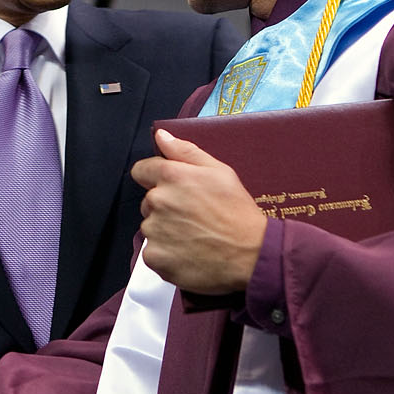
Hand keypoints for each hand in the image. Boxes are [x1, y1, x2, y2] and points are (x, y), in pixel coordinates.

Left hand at [131, 130, 266, 293]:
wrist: (251, 254)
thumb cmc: (238, 212)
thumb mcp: (220, 172)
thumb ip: (185, 152)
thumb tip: (161, 136)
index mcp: (171, 176)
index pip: (142, 170)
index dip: (155, 178)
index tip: (172, 189)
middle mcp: (157, 201)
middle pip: (149, 201)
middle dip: (166, 206)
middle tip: (194, 216)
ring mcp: (154, 231)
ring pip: (151, 228)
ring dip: (166, 231)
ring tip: (194, 237)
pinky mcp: (155, 257)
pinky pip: (153, 252)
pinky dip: (167, 255)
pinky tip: (189, 254)